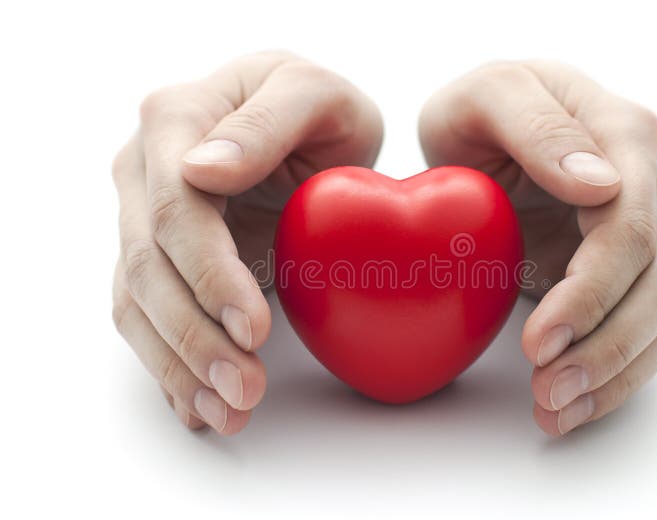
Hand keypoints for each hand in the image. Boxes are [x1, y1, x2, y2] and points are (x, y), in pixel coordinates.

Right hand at [112, 52, 382, 432]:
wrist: (309, 129)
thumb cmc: (318, 108)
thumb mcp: (314, 94)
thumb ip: (265, 123)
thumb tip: (201, 169)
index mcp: (174, 121)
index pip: (176, 211)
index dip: (208, 274)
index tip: (252, 325)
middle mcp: (144, 172)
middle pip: (149, 269)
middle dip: (194, 338)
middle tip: (245, 389)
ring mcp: (145, 218)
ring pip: (141, 304)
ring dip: (180, 366)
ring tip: (230, 412)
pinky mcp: (162, 260)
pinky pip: (151, 319)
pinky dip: (172, 367)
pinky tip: (200, 408)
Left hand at [419, 61, 656, 434]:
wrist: (482, 136)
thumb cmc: (479, 114)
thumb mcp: (487, 96)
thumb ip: (535, 125)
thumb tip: (600, 183)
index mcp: (625, 134)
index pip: (631, 227)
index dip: (593, 291)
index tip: (540, 339)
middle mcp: (656, 184)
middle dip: (606, 345)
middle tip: (547, 390)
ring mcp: (654, 228)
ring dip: (615, 372)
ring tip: (556, 411)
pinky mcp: (634, 270)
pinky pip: (647, 330)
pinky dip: (616, 375)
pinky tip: (573, 408)